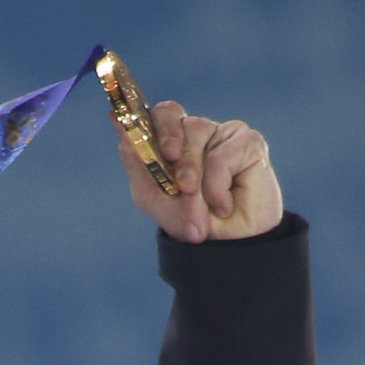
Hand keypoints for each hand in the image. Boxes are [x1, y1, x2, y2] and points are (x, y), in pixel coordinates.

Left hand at [118, 101, 281, 245]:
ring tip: (201, 210)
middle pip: (172, 115)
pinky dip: (217, 187)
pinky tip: (223, 206)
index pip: (157, 114)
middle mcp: (196, 132)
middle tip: (178, 181)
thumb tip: (115, 118)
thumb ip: (135, 160)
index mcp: (173, 141)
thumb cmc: (191, 221)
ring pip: (196, 133)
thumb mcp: (153, 196)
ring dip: (194, 178)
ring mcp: (222, 133)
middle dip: (167, 144)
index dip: (147, 120)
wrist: (227, 249)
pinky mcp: (248, 142)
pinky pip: (223, 154)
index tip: (138, 135)